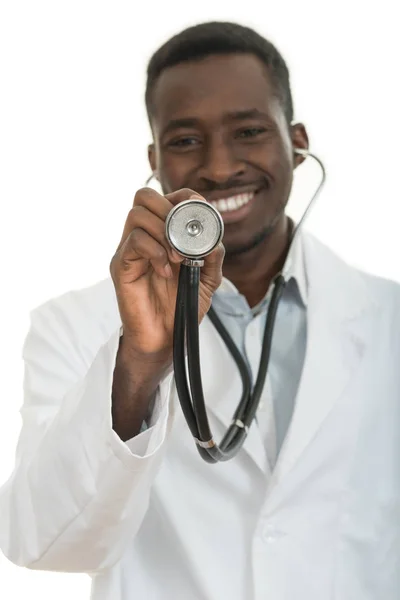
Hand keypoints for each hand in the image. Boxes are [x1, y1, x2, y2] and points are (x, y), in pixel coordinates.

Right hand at [110, 188, 224, 358]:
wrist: (164, 338)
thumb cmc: (181, 307)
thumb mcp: (208, 280)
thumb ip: (214, 256)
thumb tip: (215, 237)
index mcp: (162, 234)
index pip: (166, 197)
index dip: (185, 197)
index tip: (202, 212)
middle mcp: (143, 236)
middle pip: (144, 196)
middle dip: (169, 208)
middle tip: (184, 235)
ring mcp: (129, 250)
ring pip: (136, 214)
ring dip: (163, 231)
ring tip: (177, 257)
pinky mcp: (121, 266)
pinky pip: (134, 241)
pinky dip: (155, 251)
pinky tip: (166, 270)